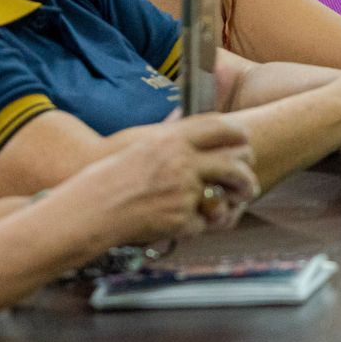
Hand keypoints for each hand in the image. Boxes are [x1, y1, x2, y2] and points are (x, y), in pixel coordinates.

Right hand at [76, 114, 258, 242]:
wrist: (92, 208)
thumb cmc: (110, 173)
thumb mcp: (140, 141)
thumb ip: (167, 132)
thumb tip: (181, 117)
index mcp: (172, 140)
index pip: (219, 128)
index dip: (238, 133)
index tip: (245, 140)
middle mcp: (182, 163)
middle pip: (233, 163)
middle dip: (245, 173)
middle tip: (248, 179)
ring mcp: (184, 192)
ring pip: (226, 195)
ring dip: (236, 200)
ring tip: (238, 201)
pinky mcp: (180, 219)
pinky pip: (202, 222)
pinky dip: (197, 224)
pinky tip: (188, 221)